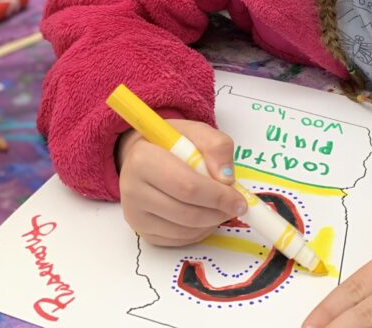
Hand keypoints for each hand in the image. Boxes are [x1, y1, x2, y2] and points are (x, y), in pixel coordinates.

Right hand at [117, 119, 246, 246]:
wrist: (143, 155)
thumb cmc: (171, 143)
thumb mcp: (196, 132)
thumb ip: (216, 147)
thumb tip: (226, 178)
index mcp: (142, 159)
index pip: (187, 186)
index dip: (218, 196)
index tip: (240, 200)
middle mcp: (132, 190)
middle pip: (187, 213)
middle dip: (218, 212)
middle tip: (236, 206)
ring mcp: (134, 215)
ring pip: (184, 230)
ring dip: (211, 223)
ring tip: (220, 207)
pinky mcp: (141, 232)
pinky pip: (178, 240)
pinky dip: (199, 232)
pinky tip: (204, 215)